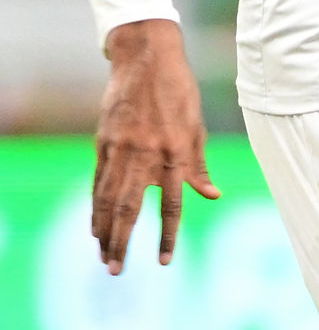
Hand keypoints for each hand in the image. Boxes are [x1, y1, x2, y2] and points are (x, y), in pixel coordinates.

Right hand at [92, 19, 219, 273]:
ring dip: (104, 231)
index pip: (172, 204)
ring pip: (108, 198)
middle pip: (131, 208)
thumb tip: (212, 195)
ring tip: (102, 256)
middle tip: (116, 271)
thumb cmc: (179, 91)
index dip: (167, 235)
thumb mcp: (196, 125)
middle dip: (122, 242)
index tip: (163, 261)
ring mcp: (123, 147)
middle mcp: (148, 153)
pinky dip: (95, 205)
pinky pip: (98, 180)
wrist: (148, 58)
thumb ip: (199, 164)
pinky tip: (94, 224)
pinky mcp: (105, 140)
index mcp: (177, 151)